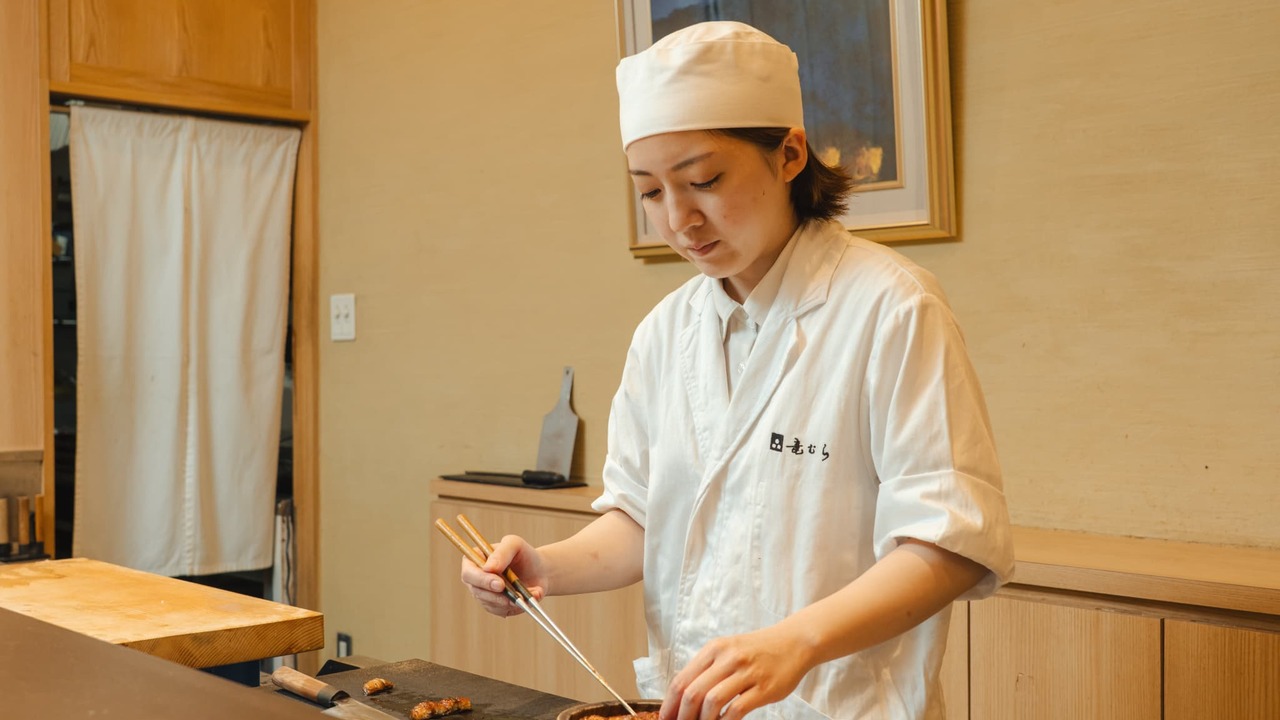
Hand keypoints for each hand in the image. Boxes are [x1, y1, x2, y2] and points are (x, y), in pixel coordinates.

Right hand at [458, 534, 547, 617]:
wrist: (539, 570)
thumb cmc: (524, 554)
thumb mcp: (515, 544)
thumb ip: (502, 552)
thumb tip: (488, 568)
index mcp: (474, 560)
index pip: (468, 573)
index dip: (481, 580)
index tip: (499, 584)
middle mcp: (475, 579)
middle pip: (477, 591)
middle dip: (495, 595)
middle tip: (514, 595)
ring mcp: (484, 594)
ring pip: (490, 604)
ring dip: (509, 602)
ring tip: (526, 595)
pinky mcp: (495, 606)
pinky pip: (501, 611)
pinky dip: (515, 607)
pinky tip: (526, 600)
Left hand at [659, 625, 813, 719]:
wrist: (794, 642)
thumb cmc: (759, 650)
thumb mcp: (729, 650)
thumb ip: (708, 669)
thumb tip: (684, 697)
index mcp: (714, 649)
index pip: (681, 680)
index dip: (669, 704)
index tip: (665, 719)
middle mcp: (727, 658)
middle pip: (692, 692)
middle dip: (682, 716)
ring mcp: (746, 673)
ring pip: (712, 701)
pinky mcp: (763, 688)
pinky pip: (736, 709)